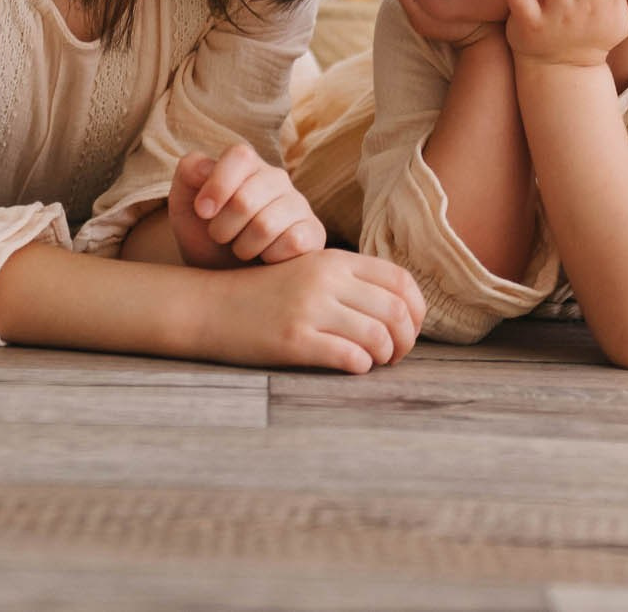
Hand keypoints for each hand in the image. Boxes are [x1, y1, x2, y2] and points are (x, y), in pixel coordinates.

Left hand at [168, 143, 325, 268]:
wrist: (224, 277)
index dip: (217, 185)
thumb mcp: (185, 204)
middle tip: (220, 237)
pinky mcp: (314, 232)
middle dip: (222, 228)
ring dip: (243, 247)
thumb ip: (189, 173)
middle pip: (245, 199)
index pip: (240, 156)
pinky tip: (265, 257)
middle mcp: (277, 178)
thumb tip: (204, 169)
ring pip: (266, 225)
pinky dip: (270, 257)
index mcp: (247, 165)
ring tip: (241, 249)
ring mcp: (298, 205)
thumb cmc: (205, 236)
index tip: (202, 212)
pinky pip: (292, 242)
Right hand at [195, 249, 426, 373]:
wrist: (210, 306)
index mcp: (334, 260)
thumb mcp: (307, 272)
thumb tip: (399, 307)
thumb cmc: (264, 295)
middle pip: (396, 310)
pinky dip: (360, 366)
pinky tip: (351, 366)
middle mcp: (326, 279)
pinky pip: (348, 356)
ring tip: (375, 362)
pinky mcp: (293, 339)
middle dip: (407, 339)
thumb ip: (348, 280)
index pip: (400, 279)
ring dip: (385, 356)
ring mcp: (310, 309)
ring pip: (378, 335)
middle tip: (397, 355)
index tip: (411, 328)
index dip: (418, 308)